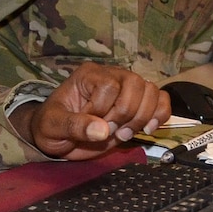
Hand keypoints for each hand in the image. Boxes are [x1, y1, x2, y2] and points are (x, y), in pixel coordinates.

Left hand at [9, 65, 169, 160]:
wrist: (58, 136)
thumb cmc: (51, 126)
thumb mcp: (53, 126)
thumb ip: (74, 125)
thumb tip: (102, 130)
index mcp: (88, 75)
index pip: (109, 85)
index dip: (103, 109)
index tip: (89, 125)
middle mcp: (110, 76)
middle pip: (135, 84)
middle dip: (125, 114)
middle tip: (109, 132)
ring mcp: (126, 89)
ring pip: (151, 91)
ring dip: (142, 117)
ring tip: (123, 133)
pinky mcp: (138, 104)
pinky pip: (161, 100)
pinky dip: (160, 115)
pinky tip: (147, 129)